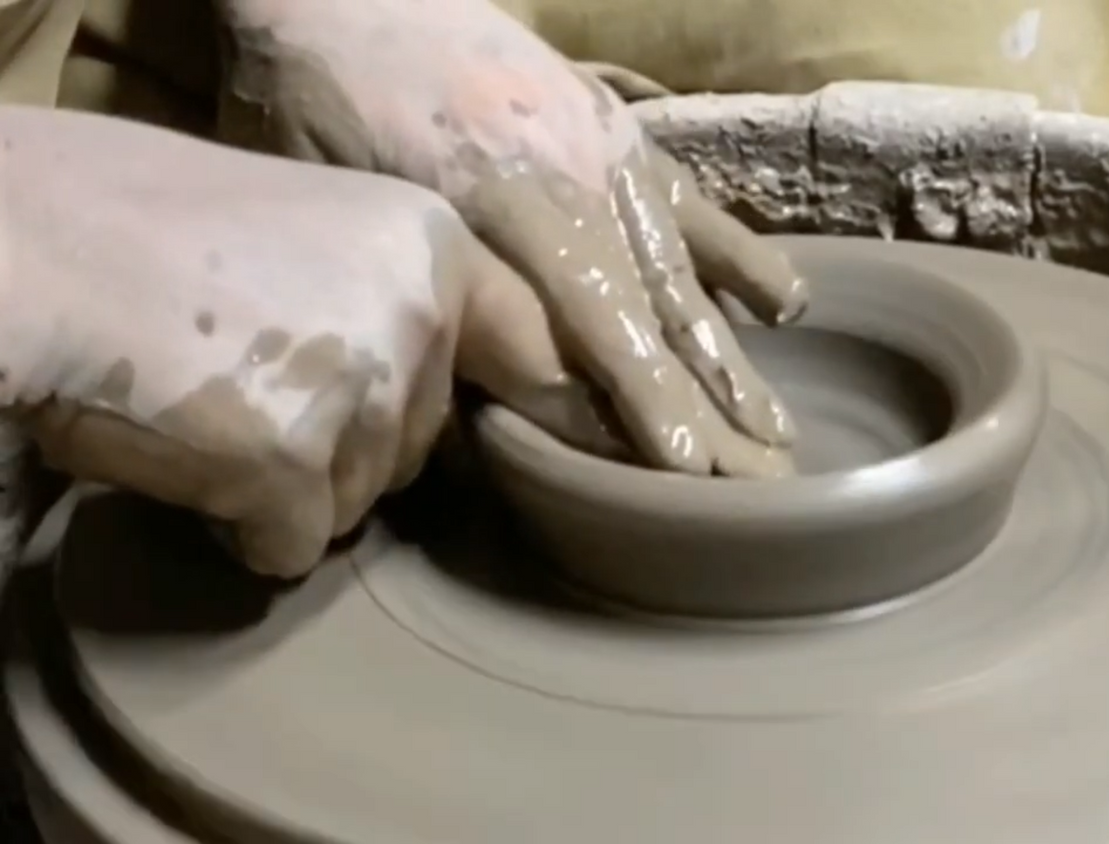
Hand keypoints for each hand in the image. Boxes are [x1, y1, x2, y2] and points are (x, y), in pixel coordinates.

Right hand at [0, 106, 607, 576]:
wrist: (28, 246)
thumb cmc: (139, 225)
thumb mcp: (312, 226)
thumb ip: (389, 292)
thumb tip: (437, 379)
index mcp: (431, 241)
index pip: (529, 346)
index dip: (534, 400)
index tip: (552, 437)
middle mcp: (418, 313)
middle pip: (423, 442)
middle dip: (350, 441)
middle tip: (251, 384)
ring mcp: (363, 392)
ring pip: (360, 502)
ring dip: (291, 486)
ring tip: (207, 409)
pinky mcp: (292, 467)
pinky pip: (295, 548)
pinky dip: (241, 530)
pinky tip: (186, 460)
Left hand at [216, 0, 807, 476]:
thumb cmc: (314, 98)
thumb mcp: (339, 206)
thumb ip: (418, 292)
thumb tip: (468, 402)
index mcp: (496, 204)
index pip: (584, 329)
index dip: (635, 404)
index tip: (686, 471)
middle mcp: (570, 183)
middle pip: (650, 315)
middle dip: (706, 407)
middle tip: (760, 481)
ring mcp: (605, 151)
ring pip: (681, 273)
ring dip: (730, 359)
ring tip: (778, 432)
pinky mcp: (617, 126)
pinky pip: (692, 201)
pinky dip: (738, 257)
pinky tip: (788, 306)